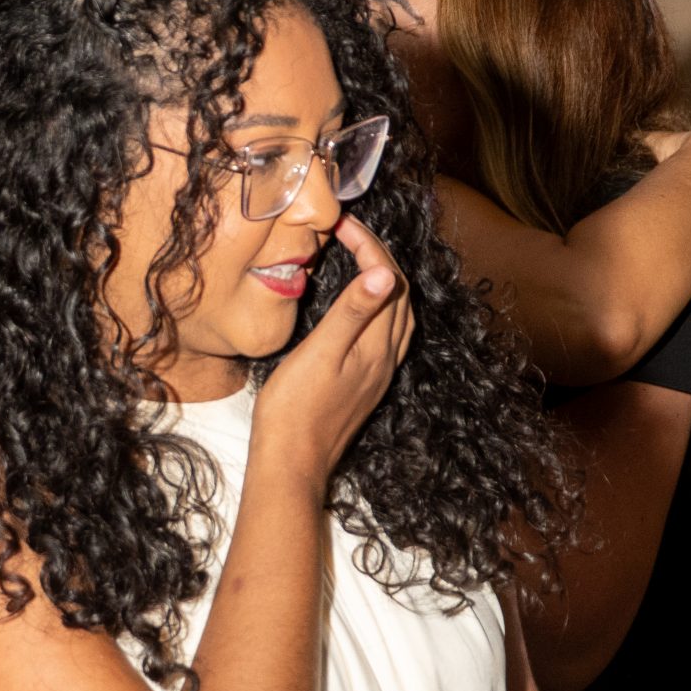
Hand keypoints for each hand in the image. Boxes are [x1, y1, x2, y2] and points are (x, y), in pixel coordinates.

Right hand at [250, 215, 412, 493]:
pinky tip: (362, 311)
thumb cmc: (295, 411)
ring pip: (397, 316)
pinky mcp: (365, 387)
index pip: (388, 280)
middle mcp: (385, 358)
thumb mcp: (320, 354)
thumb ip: (352, 312)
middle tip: (350, 234)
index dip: (369, 246)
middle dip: (380, 257)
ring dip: (384, 282)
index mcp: (376, 346)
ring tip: (359, 260)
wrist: (291, 465)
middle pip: (398, 295)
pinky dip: (380, 309)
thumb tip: (385, 273)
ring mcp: (378, 375)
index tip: (343, 224)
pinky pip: (387, 335)